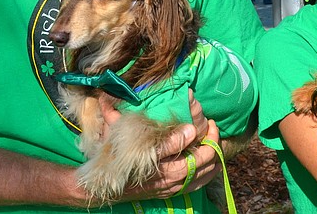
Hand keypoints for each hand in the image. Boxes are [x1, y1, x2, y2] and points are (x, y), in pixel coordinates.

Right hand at [99, 90, 221, 201]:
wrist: (101, 185)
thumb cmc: (118, 159)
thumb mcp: (140, 145)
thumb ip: (168, 140)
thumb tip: (191, 130)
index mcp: (171, 169)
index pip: (204, 154)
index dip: (211, 136)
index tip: (211, 122)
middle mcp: (174, 182)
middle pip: (207, 166)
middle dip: (214, 147)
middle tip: (213, 130)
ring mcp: (171, 189)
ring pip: (203, 179)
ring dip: (213, 163)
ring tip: (215, 147)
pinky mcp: (166, 193)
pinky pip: (193, 187)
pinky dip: (204, 176)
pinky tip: (205, 167)